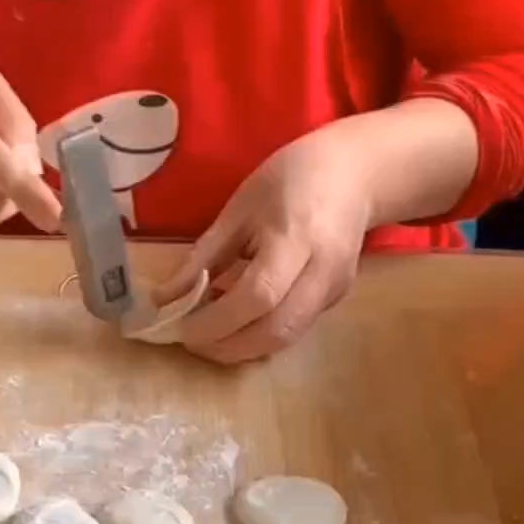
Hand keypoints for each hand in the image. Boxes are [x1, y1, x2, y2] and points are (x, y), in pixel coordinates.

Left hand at [159, 125, 374, 364]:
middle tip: (191, 341)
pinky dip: (262, 336)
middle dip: (229, 346)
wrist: (356, 174)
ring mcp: (335, 290)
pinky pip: (296, 329)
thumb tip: (167, 297)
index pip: (259, 295)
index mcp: (296, 238)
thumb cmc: (291, 178)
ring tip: (210, 338)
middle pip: (277, 330)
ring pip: (288, 338)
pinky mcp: (337, 299)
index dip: (218, 321)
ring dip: (244, 348)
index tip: (182, 328)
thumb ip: (205, 254)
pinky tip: (239, 324)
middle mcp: (323, 272)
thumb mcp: (240, 206)